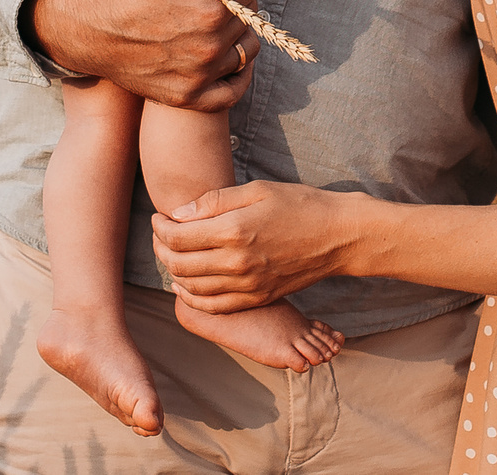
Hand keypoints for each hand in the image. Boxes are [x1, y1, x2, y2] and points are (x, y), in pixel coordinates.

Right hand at [24, 0, 266, 111]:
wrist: (84, 26)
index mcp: (211, 7)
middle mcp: (210, 45)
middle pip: (251, 16)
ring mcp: (199, 75)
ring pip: (246, 51)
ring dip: (237, 32)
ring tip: (214, 18)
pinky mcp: (186, 95)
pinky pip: (231, 92)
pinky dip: (236, 76)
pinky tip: (224, 55)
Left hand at [150, 182, 362, 311]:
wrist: (337, 236)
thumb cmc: (300, 205)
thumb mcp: (257, 190)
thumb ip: (214, 201)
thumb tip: (178, 213)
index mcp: (234, 231)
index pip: (177, 237)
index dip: (160, 227)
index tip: (159, 218)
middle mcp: (236, 263)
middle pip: (179, 263)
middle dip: (161, 248)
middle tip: (160, 235)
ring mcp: (247, 285)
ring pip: (191, 287)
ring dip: (173, 272)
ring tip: (171, 255)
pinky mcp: (257, 298)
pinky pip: (213, 306)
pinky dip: (192, 298)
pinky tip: (186, 285)